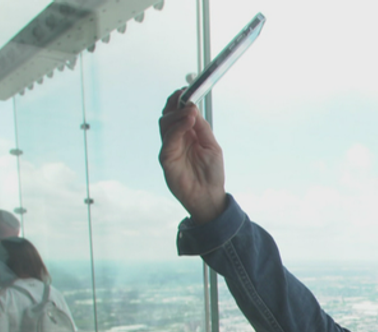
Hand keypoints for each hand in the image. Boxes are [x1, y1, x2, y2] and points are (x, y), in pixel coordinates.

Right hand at [158, 89, 226, 222]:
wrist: (209, 195)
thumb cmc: (211, 173)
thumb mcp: (212, 146)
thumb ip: (203, 128)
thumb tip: (193, 109)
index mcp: (187, 134)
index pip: (178, 112)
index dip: (179, 100)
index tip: (186, 90)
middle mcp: (176, 139)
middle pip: (168, 115)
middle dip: (175, 104)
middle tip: (187, 98)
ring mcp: (170, 148)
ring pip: (165, 124)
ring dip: (177, 115)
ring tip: (191, 111)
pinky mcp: (166, 159)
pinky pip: (168, 140)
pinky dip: (177, 129)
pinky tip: (187, 123)